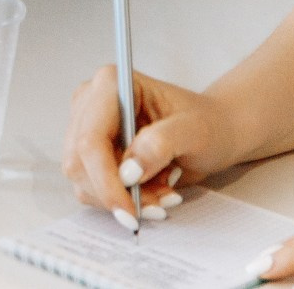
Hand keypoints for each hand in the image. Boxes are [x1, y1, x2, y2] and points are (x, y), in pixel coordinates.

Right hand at [63, 64, 244, 226]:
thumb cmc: (207, 124)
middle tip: (158, 204)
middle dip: (117, 192)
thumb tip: (129, 171)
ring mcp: (85, 127)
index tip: (129, 209)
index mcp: (110, 85)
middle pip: (79, 162)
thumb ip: (161, 144)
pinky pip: (91, 188)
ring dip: (123, 197)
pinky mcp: (89, 152)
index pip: (90, 139)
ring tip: (162, 193)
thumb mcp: (194, 131)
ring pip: (82, 179)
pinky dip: (122, 199)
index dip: (105, 178)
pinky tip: (152, 191)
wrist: (215, 132)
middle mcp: (89, 103)